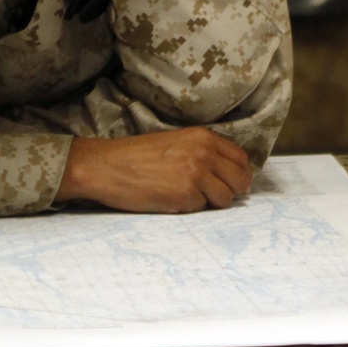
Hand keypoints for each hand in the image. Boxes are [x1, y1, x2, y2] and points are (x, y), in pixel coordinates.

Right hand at [55, 128, 252, 212]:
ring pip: (226, 198)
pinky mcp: (186, 194)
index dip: (240, 174)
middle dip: (233, 191)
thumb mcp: (175, 143)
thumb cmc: (135, 157)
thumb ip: (201, 153)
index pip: (240, 158)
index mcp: (203, 137)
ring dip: (211, 203)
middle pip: (240, 179)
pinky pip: (202, 208)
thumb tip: (226, 174)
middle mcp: (204, 153)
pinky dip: (191, 209)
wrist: (106, 166)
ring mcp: (196, 174)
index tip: (233, 184)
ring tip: (189, 199)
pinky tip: (172, 201)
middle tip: (218, 198)